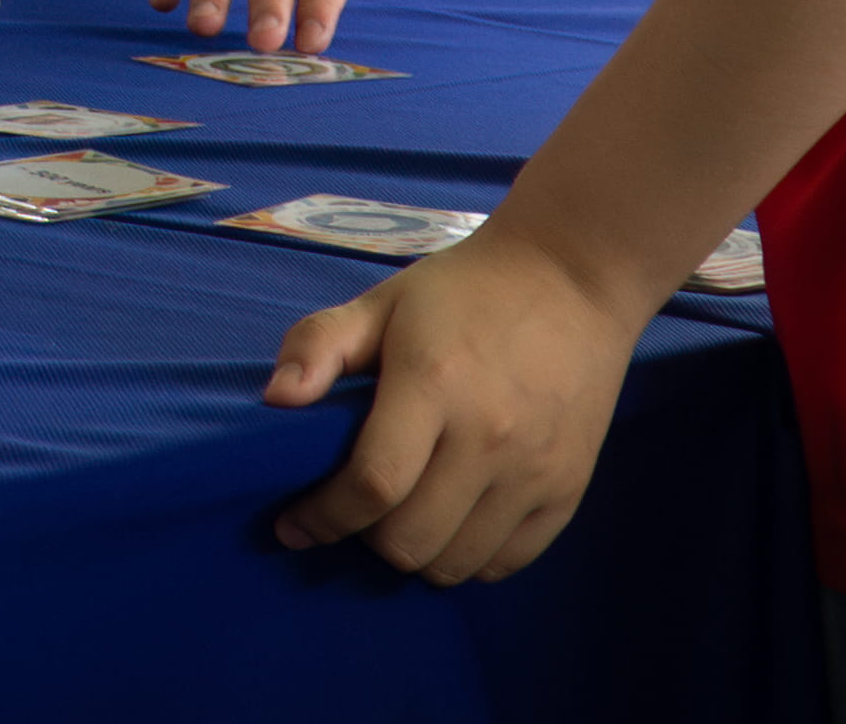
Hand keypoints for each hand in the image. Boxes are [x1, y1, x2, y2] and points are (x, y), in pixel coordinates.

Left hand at [260, 222, 644, 583]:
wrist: (571, 280)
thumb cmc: (463, 292)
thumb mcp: (381, 302)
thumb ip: (318, 344)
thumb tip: (275, 399)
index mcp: (433, 383)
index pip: (372, 485)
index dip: (324, 518)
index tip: (294, 524)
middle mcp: (488, 436)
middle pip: (410, 541)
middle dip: (364, 537)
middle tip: (354, 512)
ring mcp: (535, 470)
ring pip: (455, 564)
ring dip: (415, 553)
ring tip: (401, 517)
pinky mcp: (567, 491)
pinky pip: (505, 563)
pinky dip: (467, 558)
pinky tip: (450, 522)